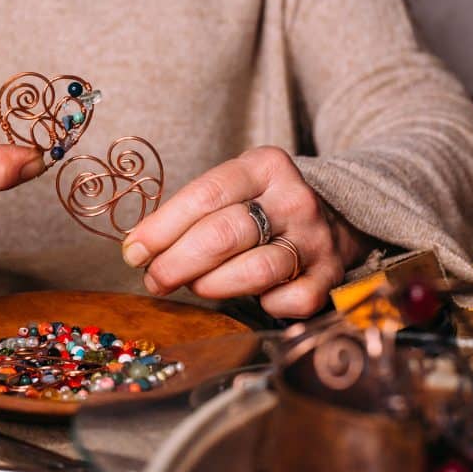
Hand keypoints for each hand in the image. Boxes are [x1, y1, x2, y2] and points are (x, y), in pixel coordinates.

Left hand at [121, 146, 373, 317]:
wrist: (339, 215)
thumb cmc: (263, 206)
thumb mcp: (234, 189)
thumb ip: (192, 213)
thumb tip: (139, 250)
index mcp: (264, 166)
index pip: (206, 195)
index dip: (162, 227)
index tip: (133, 252)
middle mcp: (294, 199)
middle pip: (224, 234)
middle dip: (178, 262)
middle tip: (154, 279)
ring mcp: (317, 239)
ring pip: (255, 270)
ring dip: (212, 285)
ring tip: (194, 287)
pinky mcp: (331, 276)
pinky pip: (290, 301)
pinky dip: (264, 305)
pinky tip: (250, 299)